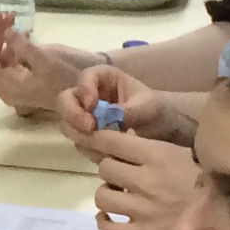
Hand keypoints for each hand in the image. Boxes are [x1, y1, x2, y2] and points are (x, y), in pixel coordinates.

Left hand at [0, 11, 99, 111]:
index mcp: (7, 87)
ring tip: (11, 15)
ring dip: (2, 36)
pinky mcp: (24, 77)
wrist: (85, 95)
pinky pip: (11, 58)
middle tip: (1, 14)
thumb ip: (22, 46)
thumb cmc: (66, 80)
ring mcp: (15, 82)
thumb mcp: (44, 61)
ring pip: (0, 56)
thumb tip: (6, 31)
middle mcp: (6, 86)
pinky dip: (14, 44)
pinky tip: (24, 30)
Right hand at [60, 66, 184, 152]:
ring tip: (99, 143)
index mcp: (105, 79)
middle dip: (72, 114)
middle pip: (66, 99)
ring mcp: (86, 115)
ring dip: (78, 133)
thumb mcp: (149, 108)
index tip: (92, 106)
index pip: (85, 77)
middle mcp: (90, 95)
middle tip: (88, 128)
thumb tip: (110, 119)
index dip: (85, 89)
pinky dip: (87, 146)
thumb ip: (130, 111)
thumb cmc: (157, 111)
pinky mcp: (87, 134)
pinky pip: (78, 140)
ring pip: (67, 122)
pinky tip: (104, 152)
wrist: (163, 133)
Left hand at [82, 129, 202, 229]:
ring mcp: (142, 210)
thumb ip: (158, 147)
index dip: (103, 140)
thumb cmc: (214, 179)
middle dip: (111, 168)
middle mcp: (144, 181)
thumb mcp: (189, 151)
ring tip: (119, 194)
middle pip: (105, 168)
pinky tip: (108, 217)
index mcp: (157, 155)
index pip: (111, 141)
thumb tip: (130, 137)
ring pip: (102, 197)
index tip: (105, 142)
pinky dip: (104, 223)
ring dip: (108, 193)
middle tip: (121, 172)